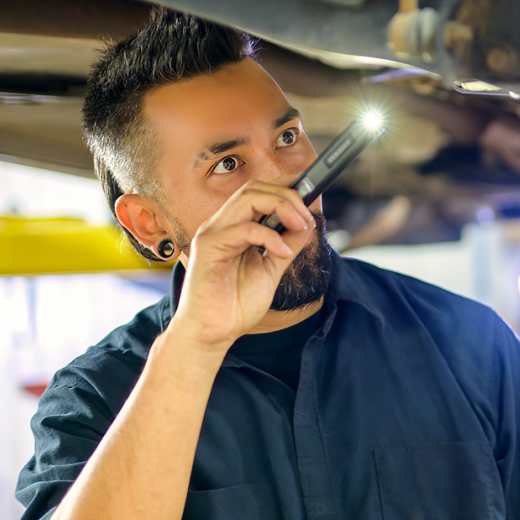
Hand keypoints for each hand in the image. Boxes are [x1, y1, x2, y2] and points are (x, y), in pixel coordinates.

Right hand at [170, 180, 316, 351]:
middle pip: (254, 188)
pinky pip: (244, 229)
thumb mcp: (272, 269)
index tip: (311, 192)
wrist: (212, 333)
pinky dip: (270, 237)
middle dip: (287, 195)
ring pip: (247, 198)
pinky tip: (283, 253)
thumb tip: (308, 223)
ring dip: (281, 206)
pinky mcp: (208, 247)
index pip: (257, 191)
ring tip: (300, 225)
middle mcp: (221, 225)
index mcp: (234, 227)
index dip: (284, 186)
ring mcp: (212, 233)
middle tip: (307, 216)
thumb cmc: (235, 304)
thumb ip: (287, 244)